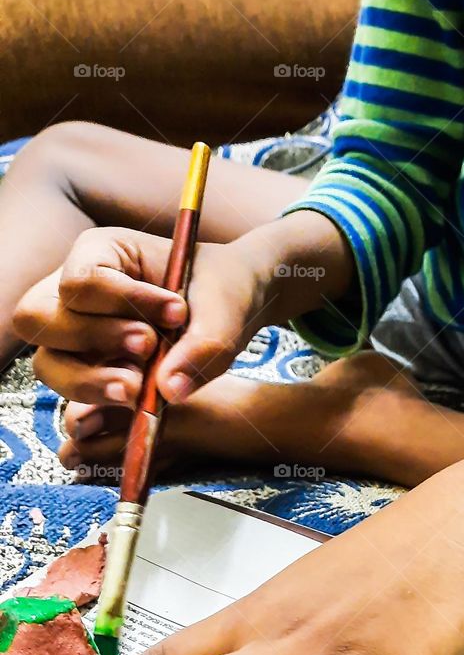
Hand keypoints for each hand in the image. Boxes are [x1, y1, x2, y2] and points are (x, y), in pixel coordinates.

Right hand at [13, 226, 272, 406]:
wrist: (232, 309)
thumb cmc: (222, 292)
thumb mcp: (225, 310)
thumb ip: (203, 345)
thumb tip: (169, 391)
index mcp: (100, 252)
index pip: (81, 280)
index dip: (122, 301)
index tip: (177, 312)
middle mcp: (75, 292)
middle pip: (39, 319)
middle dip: (92, 339)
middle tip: (147, 349)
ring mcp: (77, 333)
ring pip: (49, 362)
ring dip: (90, 380)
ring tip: (137, 389)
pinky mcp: (91, 368)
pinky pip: (73, 391)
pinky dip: (99, 400)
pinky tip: (136, 402)